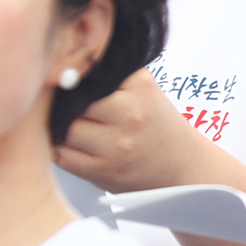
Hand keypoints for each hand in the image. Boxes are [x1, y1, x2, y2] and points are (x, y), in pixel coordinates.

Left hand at [55, 69, 211, 193]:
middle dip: (68, 109)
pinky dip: (63, 152)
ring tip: (75, 130)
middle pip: (74, 104)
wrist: (183, 164)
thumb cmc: (159, 126)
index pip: (88, 76)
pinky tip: (75, 149)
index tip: (73, 88)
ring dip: (64, 132)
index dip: (77, 84)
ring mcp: (118, 145)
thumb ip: (112, 78)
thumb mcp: (145, 90)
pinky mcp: (105, 171)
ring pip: (66, 131)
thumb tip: (62, 74)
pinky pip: (64, 157)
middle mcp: (131, 114)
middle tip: (72, 112)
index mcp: (140, 86)